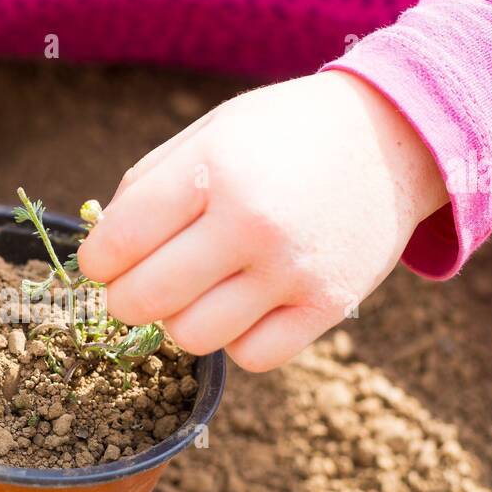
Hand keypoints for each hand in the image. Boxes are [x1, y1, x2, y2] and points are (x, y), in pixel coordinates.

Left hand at [77, 71, 448, 370]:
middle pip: (145, 301)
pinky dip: (236, 340)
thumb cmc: (282, 137)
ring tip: (198, 290)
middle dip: (126, 299)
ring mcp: (292, 270)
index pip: (118, 243)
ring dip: (181, 321)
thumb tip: (101, 255)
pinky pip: (251, 357)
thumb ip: (147, 188)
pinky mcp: (328, 306)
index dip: (97, 262)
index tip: (105, 262)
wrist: (393, 136)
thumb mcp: (211, 134)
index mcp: (212, 170)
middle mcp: (251, 222)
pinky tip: (244, 305)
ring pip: (192, 338)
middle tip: (139, 286)